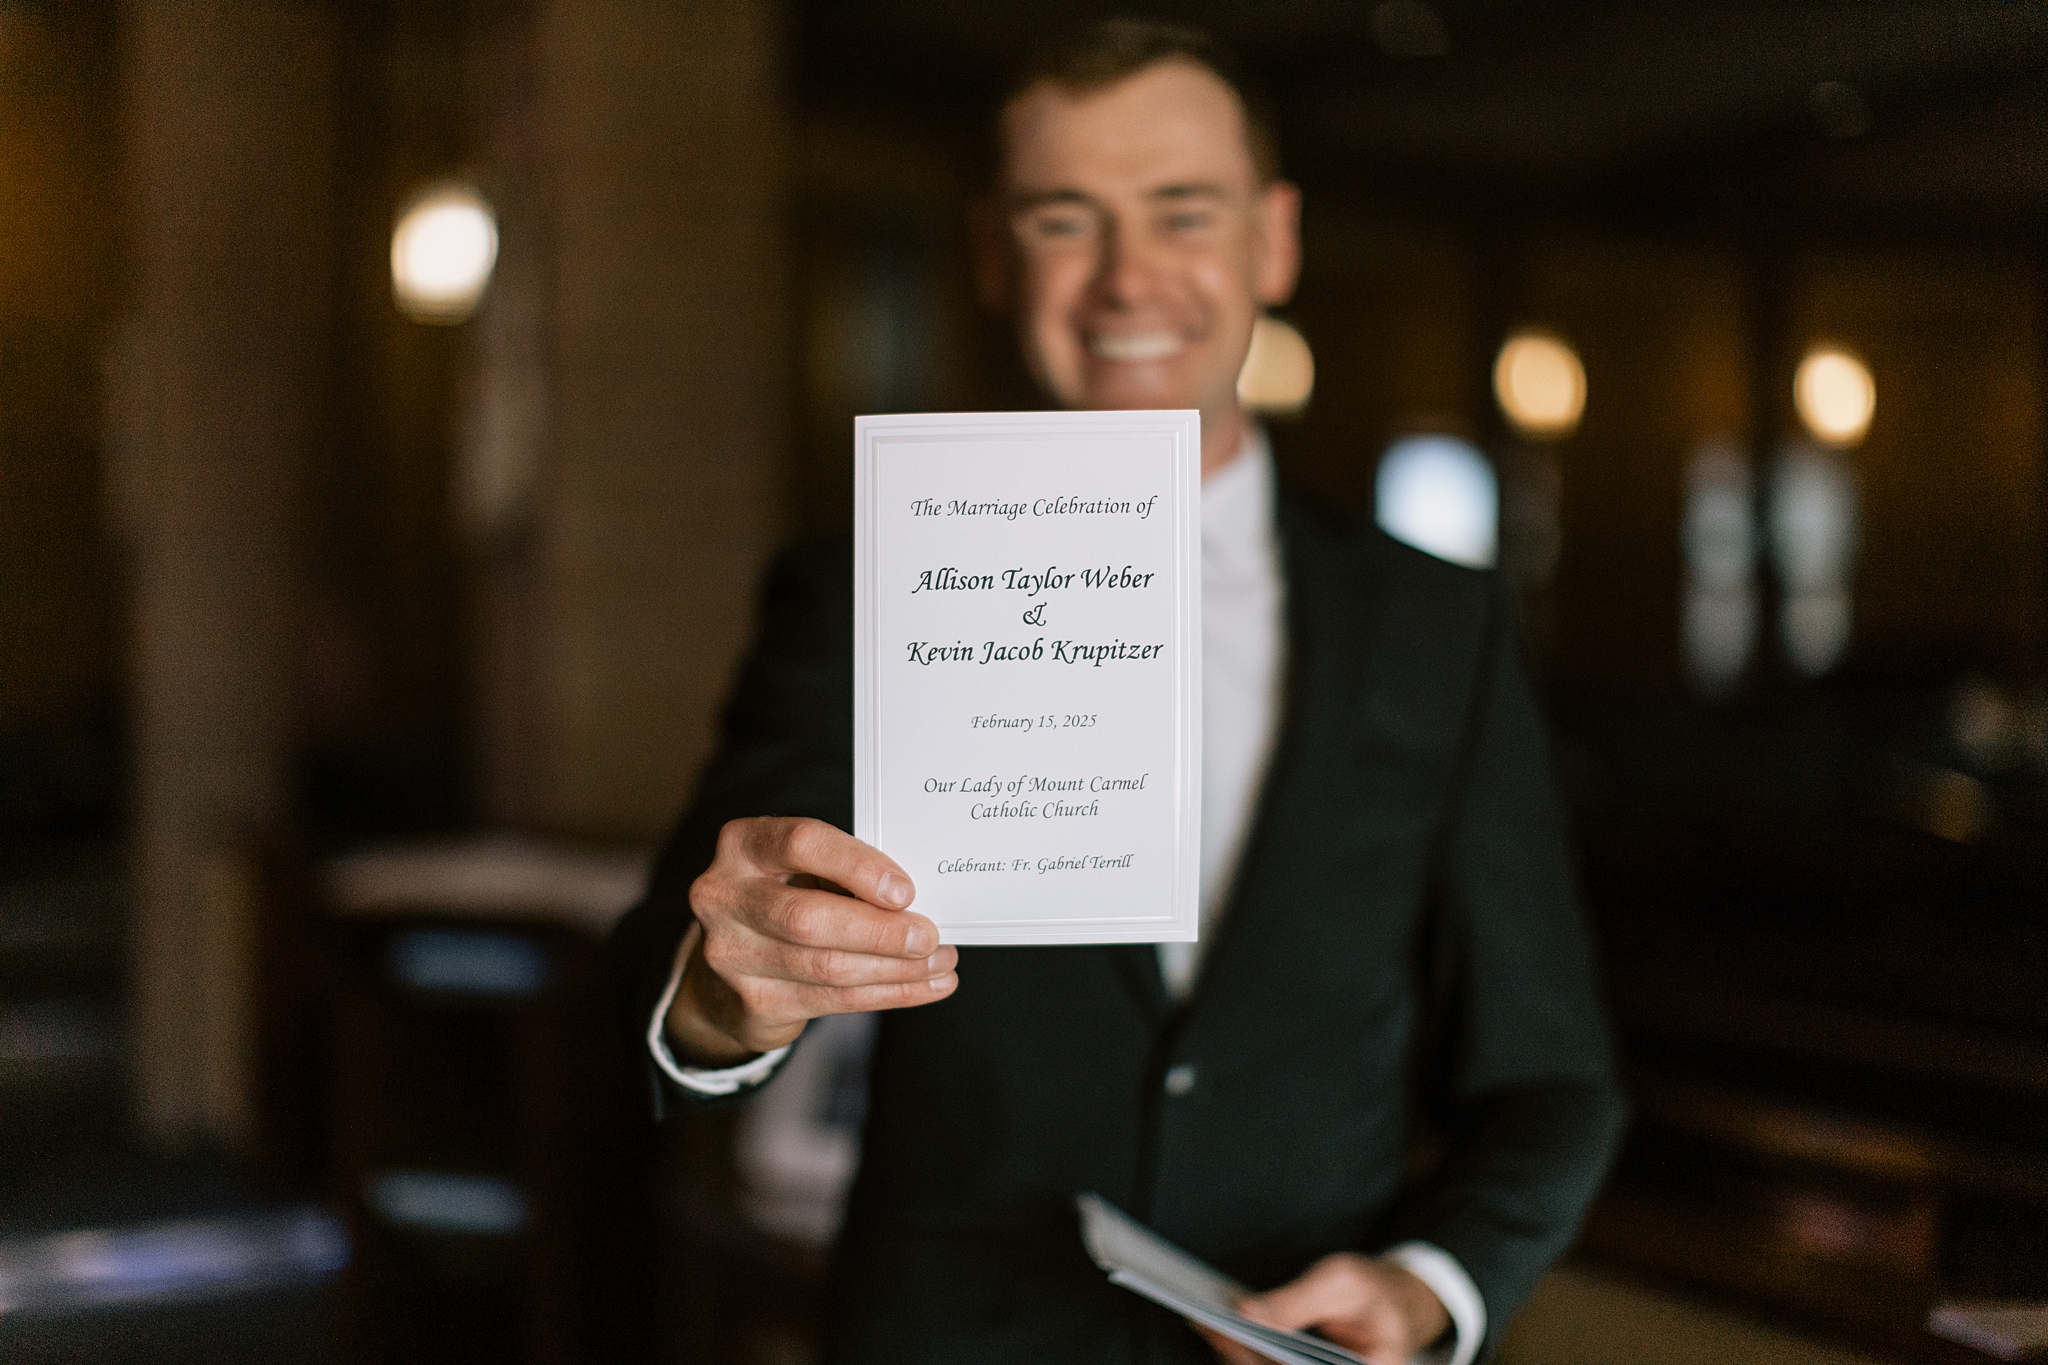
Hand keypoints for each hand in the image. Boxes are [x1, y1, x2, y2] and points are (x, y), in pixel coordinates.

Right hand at [664, 816, 957, 1065]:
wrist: (730, 969)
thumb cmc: (788, 897)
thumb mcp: (803, 869)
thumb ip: (846, 873)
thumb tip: (919, 900)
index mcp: (743, 845)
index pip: (801, 843)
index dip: (857, 866)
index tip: (905, 891)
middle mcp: (724, 896)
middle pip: (808, 917)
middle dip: (880, 930)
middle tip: (930, 936)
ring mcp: (731, 953)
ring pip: (826, 966)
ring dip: (895, 968)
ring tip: (940, 962)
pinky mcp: (753, 1000)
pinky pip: (833, 1000)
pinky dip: (888, 994)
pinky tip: (924, 986)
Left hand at [1198, 1254, 1449, 1364]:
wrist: (1396, 1303)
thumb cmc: (1375, 1290)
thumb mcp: (1341, 1283)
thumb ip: (1296, 1301)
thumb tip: (1245, 1311)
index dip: (1258, 1356)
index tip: (1226, 1331)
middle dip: (1238, 1351)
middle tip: (1202, 1319)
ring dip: (1235, 1351)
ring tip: (1203, 1317)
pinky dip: (1243, 1348)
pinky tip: (1219, 1324)